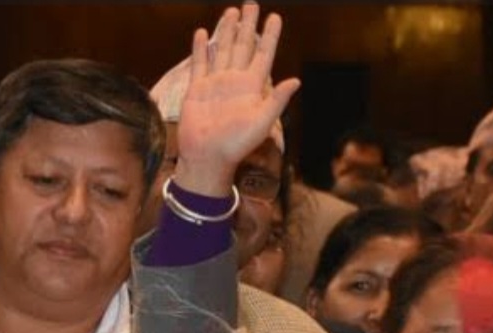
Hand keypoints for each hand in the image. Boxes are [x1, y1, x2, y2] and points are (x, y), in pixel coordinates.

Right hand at [174, 3, 299, 195]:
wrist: (208, 157)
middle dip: (248, 25)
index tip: (275, 17)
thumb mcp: (262, 122)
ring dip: (227, 31)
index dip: (270, 36)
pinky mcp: (197, 89)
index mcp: (252, 87)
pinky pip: (200, 63)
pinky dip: (201, 48)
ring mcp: (215, 84)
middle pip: (243, 46)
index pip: (263, 54)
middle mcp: (235, 81)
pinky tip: (203, 33)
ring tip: (232, 12)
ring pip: (222, 50)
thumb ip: (277, 100)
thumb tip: (295, 81)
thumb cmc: (237, 144)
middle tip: (252, 4)